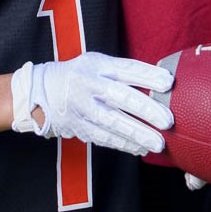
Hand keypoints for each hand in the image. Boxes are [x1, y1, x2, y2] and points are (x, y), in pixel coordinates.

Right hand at [10, 54, 174, 155]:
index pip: (126, 69)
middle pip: (120, 97)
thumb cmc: (81, 75)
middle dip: (146, 109)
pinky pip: (104, 138)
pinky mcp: (79, 128)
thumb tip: (160, 81)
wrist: (41, 91)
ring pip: (112, 123)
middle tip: (167, 120)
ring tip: (157, 142)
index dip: (148, 75)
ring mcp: (83, 109)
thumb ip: (123, 71)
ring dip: (137, 134)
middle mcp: (90, 86)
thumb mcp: (98, 63)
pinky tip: (140, 148)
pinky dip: (123, 144)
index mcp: (98, 65)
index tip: (169, 83)